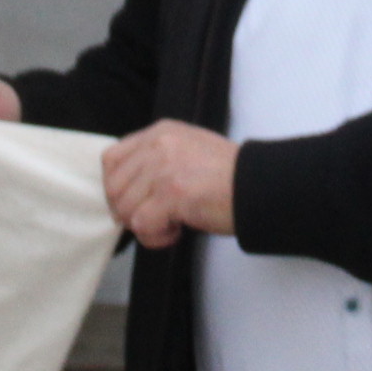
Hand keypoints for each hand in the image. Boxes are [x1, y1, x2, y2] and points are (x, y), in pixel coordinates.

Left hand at [103, 119, 238, 250]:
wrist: (260, 186)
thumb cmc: (229, 176)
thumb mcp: (188, 150)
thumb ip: (157, 159)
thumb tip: (129, 190)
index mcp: (160, 132)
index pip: (111, 159)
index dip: (117, 188)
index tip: (135, 204)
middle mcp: (158, 145)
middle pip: (113, 188)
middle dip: (129, 212)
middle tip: (155, 220)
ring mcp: (163, 169)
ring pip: (125, 210)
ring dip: (144, 226)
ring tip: (171, 225)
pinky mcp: (171, 194)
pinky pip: (141, 226)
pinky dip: (155, 237)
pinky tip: (177, 231)